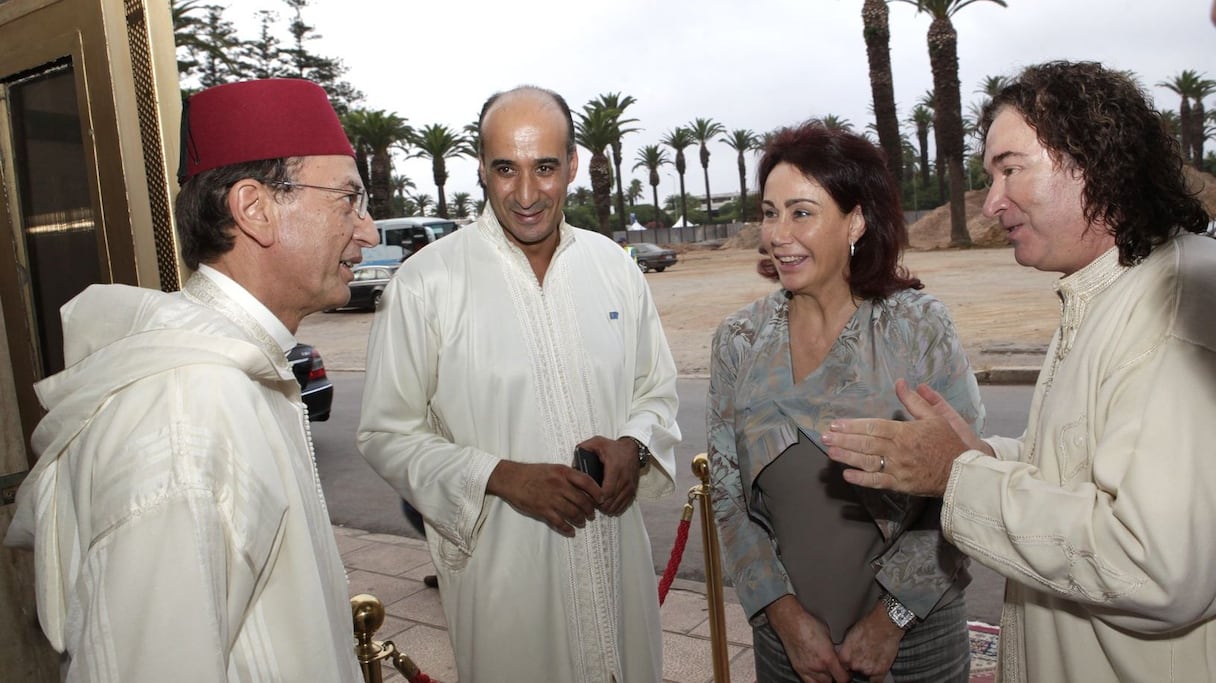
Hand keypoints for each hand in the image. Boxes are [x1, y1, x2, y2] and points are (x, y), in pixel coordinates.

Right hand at [486, 460, 599, 536]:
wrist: (512, 479)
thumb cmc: (532, 473)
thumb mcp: (553, 468)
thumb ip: (568, 475)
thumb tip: (584, 484)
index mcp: (563, 472)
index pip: (587, 481)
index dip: (597, 491)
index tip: (602, 498)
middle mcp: (559, 485)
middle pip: (582, 500)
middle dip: (590, 510)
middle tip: (592, 514)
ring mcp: (551, 498)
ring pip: (573, 512)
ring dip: (580, 520)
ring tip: (582, 522)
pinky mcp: (543, 510)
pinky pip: (559, 522)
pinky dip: (567, 528)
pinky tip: (571, 531)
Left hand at [576, 436, 640, 514]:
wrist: (633, 449)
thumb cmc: (614, 447)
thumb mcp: (597, 442)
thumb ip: (584, 448)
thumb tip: (574, 463)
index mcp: (614, 468)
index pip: (607, 490)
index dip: (597, 498)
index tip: (589, 497)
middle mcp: (624, 479)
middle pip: (611, 501)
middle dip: (599, 505)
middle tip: (590, 503)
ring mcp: (629, 486)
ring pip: (617, 505)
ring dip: (606, 508)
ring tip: (597, 504)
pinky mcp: (633, 490)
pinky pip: (624, 505)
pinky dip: (615, 508)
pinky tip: (607, 505)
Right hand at [764, 595, 849, 682]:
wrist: (790, 621)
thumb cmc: (809, 624)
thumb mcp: (829, 636)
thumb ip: (835, 649)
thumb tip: (840, 655)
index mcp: (828, 658)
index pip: (843, 679)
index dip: (847, 676)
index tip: (847, 672)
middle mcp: (817, 667)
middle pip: (832, 681)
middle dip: (836, 676)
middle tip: (837, 669)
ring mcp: (806, 669)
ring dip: (825, 679)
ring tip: (826, 671)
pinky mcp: (798, 668)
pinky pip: (808, 682)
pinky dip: (814, 680)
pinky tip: (816, 673)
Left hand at [821, 380, 991, 496]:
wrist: (962, 471)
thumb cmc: (948, 442)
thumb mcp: (935, 416)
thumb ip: (914, 400)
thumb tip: (900, 382)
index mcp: (904, 432)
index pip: (873, 426)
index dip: (852, 425)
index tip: (835, 423)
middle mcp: (898, 450)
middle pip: (866, 443)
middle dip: (843, 439)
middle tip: (824, 436)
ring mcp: (899, 469)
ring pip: (868, 462)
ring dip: (847, 457)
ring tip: (830, 451)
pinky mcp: (901, 484)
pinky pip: (878, 482)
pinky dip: (862, 479)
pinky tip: (847, 475)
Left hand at [837, 599, 903, 679]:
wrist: (885, 623)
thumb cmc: (868, 625)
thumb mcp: (849, 635)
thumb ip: (846, 649)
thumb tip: (845, 655)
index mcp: (844, 656)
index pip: (841, 667)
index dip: (846, 665)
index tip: (849, 664)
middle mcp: (854, 664)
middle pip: (853, 671)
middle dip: (857, 665)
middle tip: (863, 656)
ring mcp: (868, 669)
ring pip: (865, 675)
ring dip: (867, 669)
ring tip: (873, 656)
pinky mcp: (881, 671)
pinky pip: (876, 681)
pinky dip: (876, 677)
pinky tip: (877, 668)